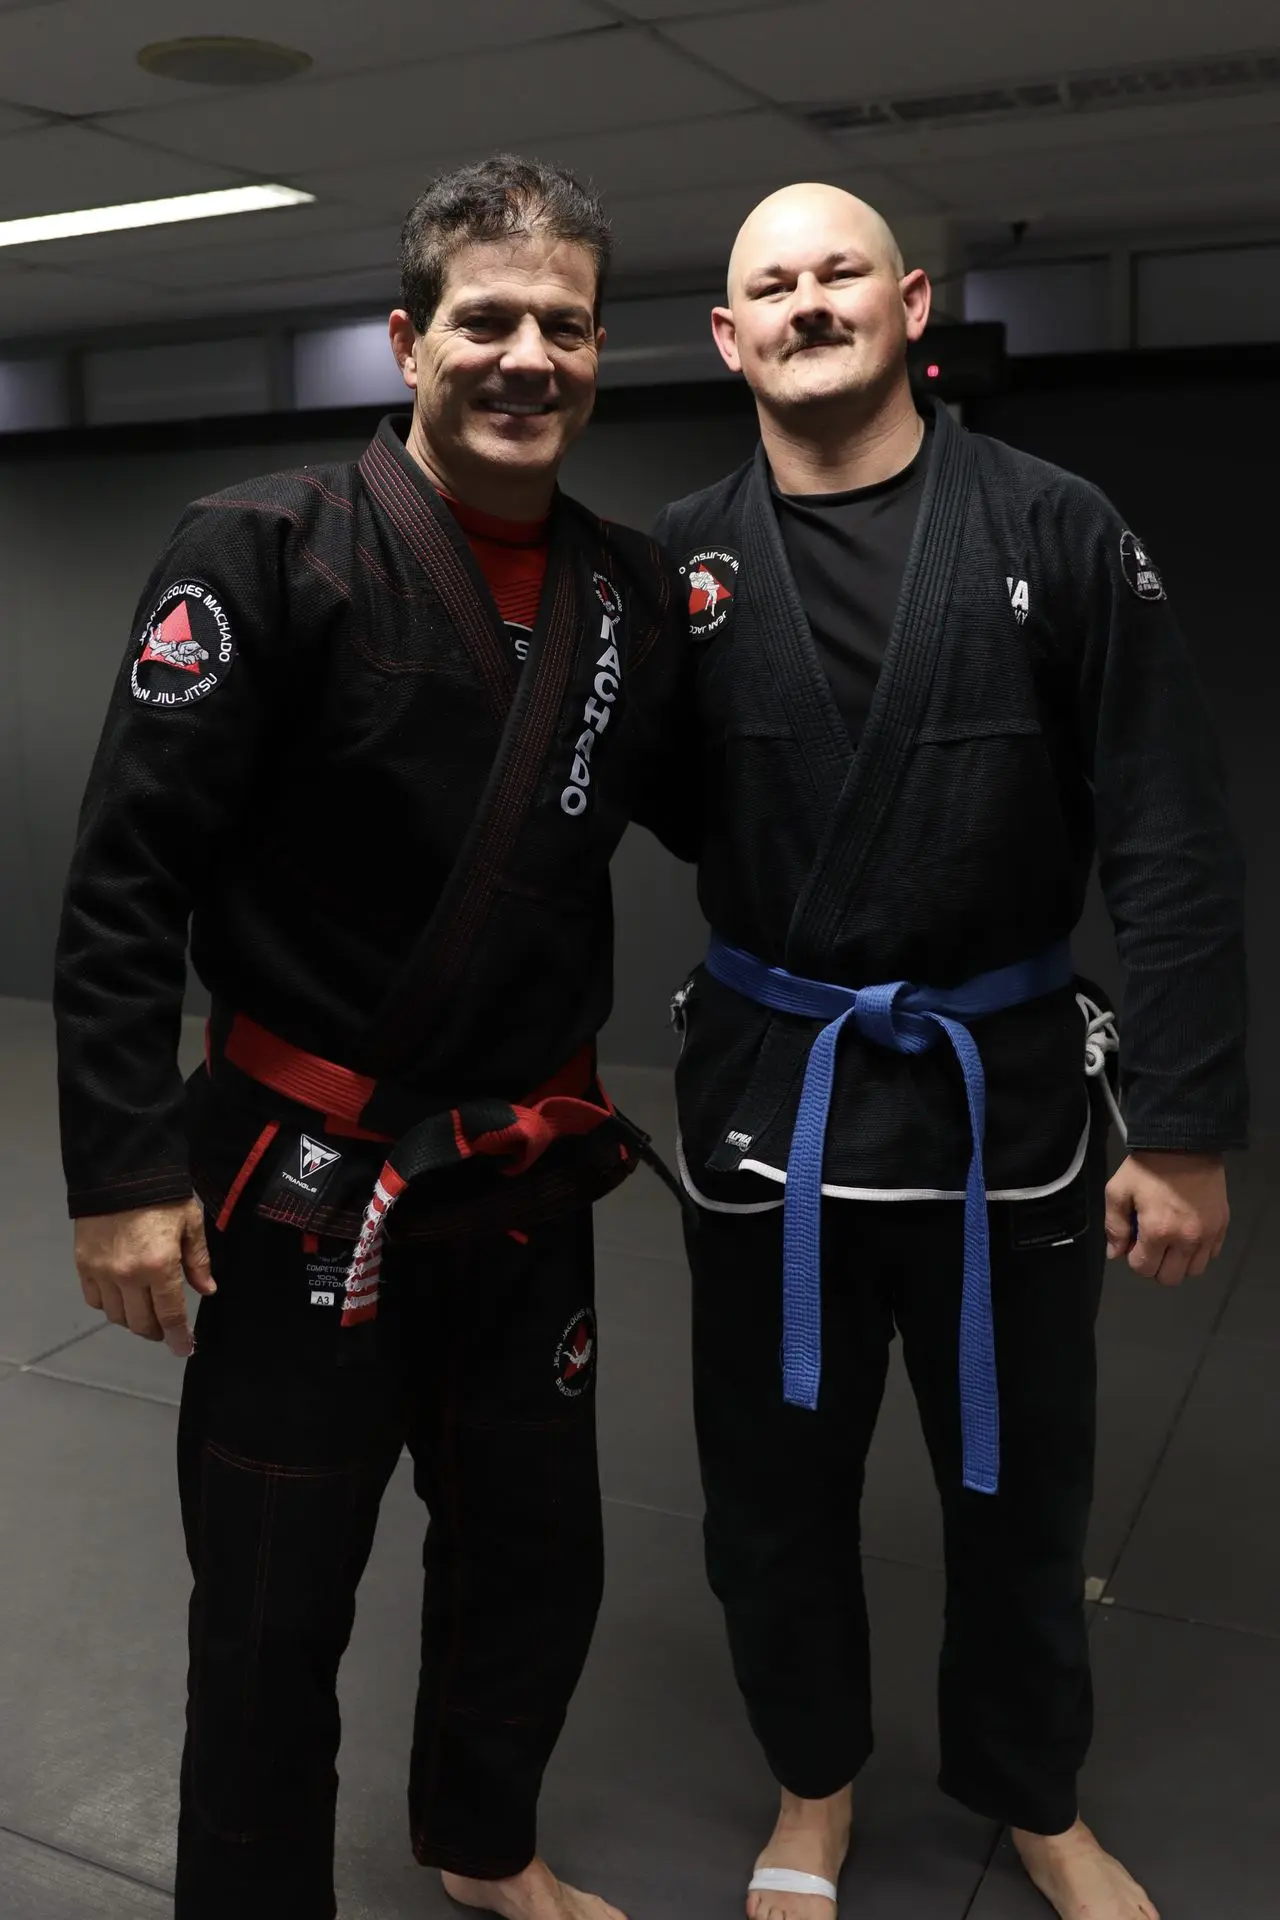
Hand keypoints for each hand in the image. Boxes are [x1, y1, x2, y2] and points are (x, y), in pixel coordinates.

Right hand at [74, 1199, 216, 1356]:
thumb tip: (207, 1290)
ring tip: (146, 1311)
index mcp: (159, 1266)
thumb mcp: (191, 1223)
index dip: (178, 1337)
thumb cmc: (162, 1195)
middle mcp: (127, 1276)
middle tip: (167, 1329)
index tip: (183, 1348)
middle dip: (157, 1332)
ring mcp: (101, 1272)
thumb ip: (198, 1261)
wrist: (120, 1170)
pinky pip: (95, 1300)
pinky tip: (122, 1296)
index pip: (170, 1315)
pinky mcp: (83, 1264)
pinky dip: (109, 1304)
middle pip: (140, 1323)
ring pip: (116, 1316)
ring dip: (133, 1320)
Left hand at [1104, 1151, 1228, 1284]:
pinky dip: (1197, 1251)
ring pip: (1193, 1271)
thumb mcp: (1118, 1190)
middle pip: (1170, 1278)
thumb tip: (1116, 1254)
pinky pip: (1211, 1255)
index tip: (1133, 1241)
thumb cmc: (1148, 1167)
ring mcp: (1208, 1234)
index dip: (1133, 1258)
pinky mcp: (1222, 1226)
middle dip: (1155, 1265)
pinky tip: (1187, 1233)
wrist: (1185, 1142)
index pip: (1143, 1269)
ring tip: (1170, 1240)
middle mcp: (1187, 1239)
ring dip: (1178, 1262)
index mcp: (1158, 1231)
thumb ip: (1114, 1226)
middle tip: (1150, 1243)